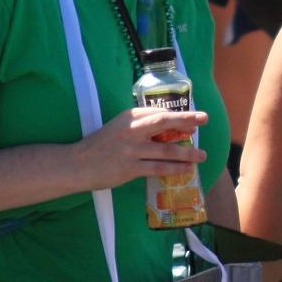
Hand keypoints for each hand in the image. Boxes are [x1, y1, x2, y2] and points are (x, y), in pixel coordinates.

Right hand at [74, 107, 208, 191]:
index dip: (179, 115)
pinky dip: (175, 168)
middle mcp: (131, 129)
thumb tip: (166, 128)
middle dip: (187, 120)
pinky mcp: (130, 168)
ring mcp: (131, 149)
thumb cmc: (100, 145)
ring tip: (202, 155)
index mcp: (129, 117)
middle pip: (164, 122)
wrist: (77, 164)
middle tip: (204, 120)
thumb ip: (139, 125)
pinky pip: (158, 168)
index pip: (158, 112)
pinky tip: (187, 170)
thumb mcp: (119, 127)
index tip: (195, 117)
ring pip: (166, 149)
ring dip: (187, 153)